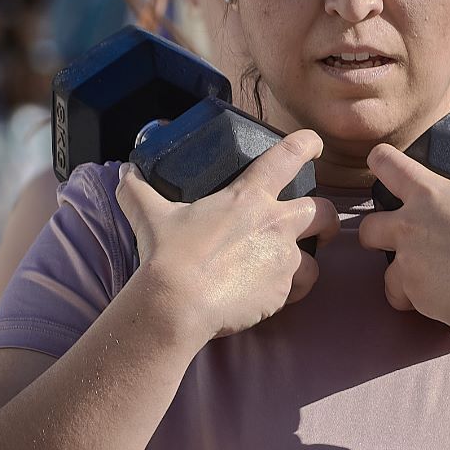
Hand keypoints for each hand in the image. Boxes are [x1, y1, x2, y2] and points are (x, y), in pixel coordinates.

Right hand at [114, 129, 339, 340]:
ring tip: (288, 268)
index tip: (313, 145)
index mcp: (249, 197)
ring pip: (315, 259)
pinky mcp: (281, 293)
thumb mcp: (150, 215)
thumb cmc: (167, 255)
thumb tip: (124, 173)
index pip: (288, 156)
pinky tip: (268, 293)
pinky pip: (296, 290)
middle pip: (323, 211)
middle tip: (317, 224)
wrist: (177, 304)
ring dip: (306, 261)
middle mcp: (275, 225)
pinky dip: (287, 291)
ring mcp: (283, 261)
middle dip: (325, 218)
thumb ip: (140, 190)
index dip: (307, 144)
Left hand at [358, 135, 449, 334]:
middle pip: (368, 226)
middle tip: (398, 236)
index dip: (380, 159)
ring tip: (423, 276)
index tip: (379, 160)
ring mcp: (407, 263)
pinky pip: (403, 299)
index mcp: (429, 195)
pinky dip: (418, 302)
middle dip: (377, 231)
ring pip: (382, 270)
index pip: (387, 165)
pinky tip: (440, 300)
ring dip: (398, 273)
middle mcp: (408, 227)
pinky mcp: (413, 294)